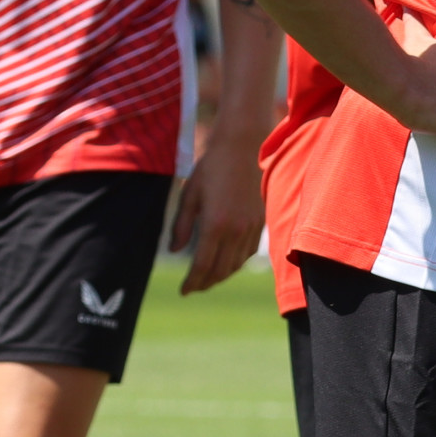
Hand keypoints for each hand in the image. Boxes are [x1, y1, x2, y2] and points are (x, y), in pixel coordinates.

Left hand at [168, 151, 265, 294]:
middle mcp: (236, 230)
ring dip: (221, 275)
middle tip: (193, 288)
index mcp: (215, 224)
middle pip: (220, 270)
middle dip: (205, 283)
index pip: (202, 265)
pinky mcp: (260, 221)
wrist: (243, 145)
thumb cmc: (212, 166)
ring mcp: (251, 227)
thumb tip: (175, 250)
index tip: (183, 291)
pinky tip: (226, 262)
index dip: (192, 282)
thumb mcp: (190, 194)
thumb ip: (181, 225)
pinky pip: (248, 252)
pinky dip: (235, 263)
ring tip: (207, 279)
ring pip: (236, 264)